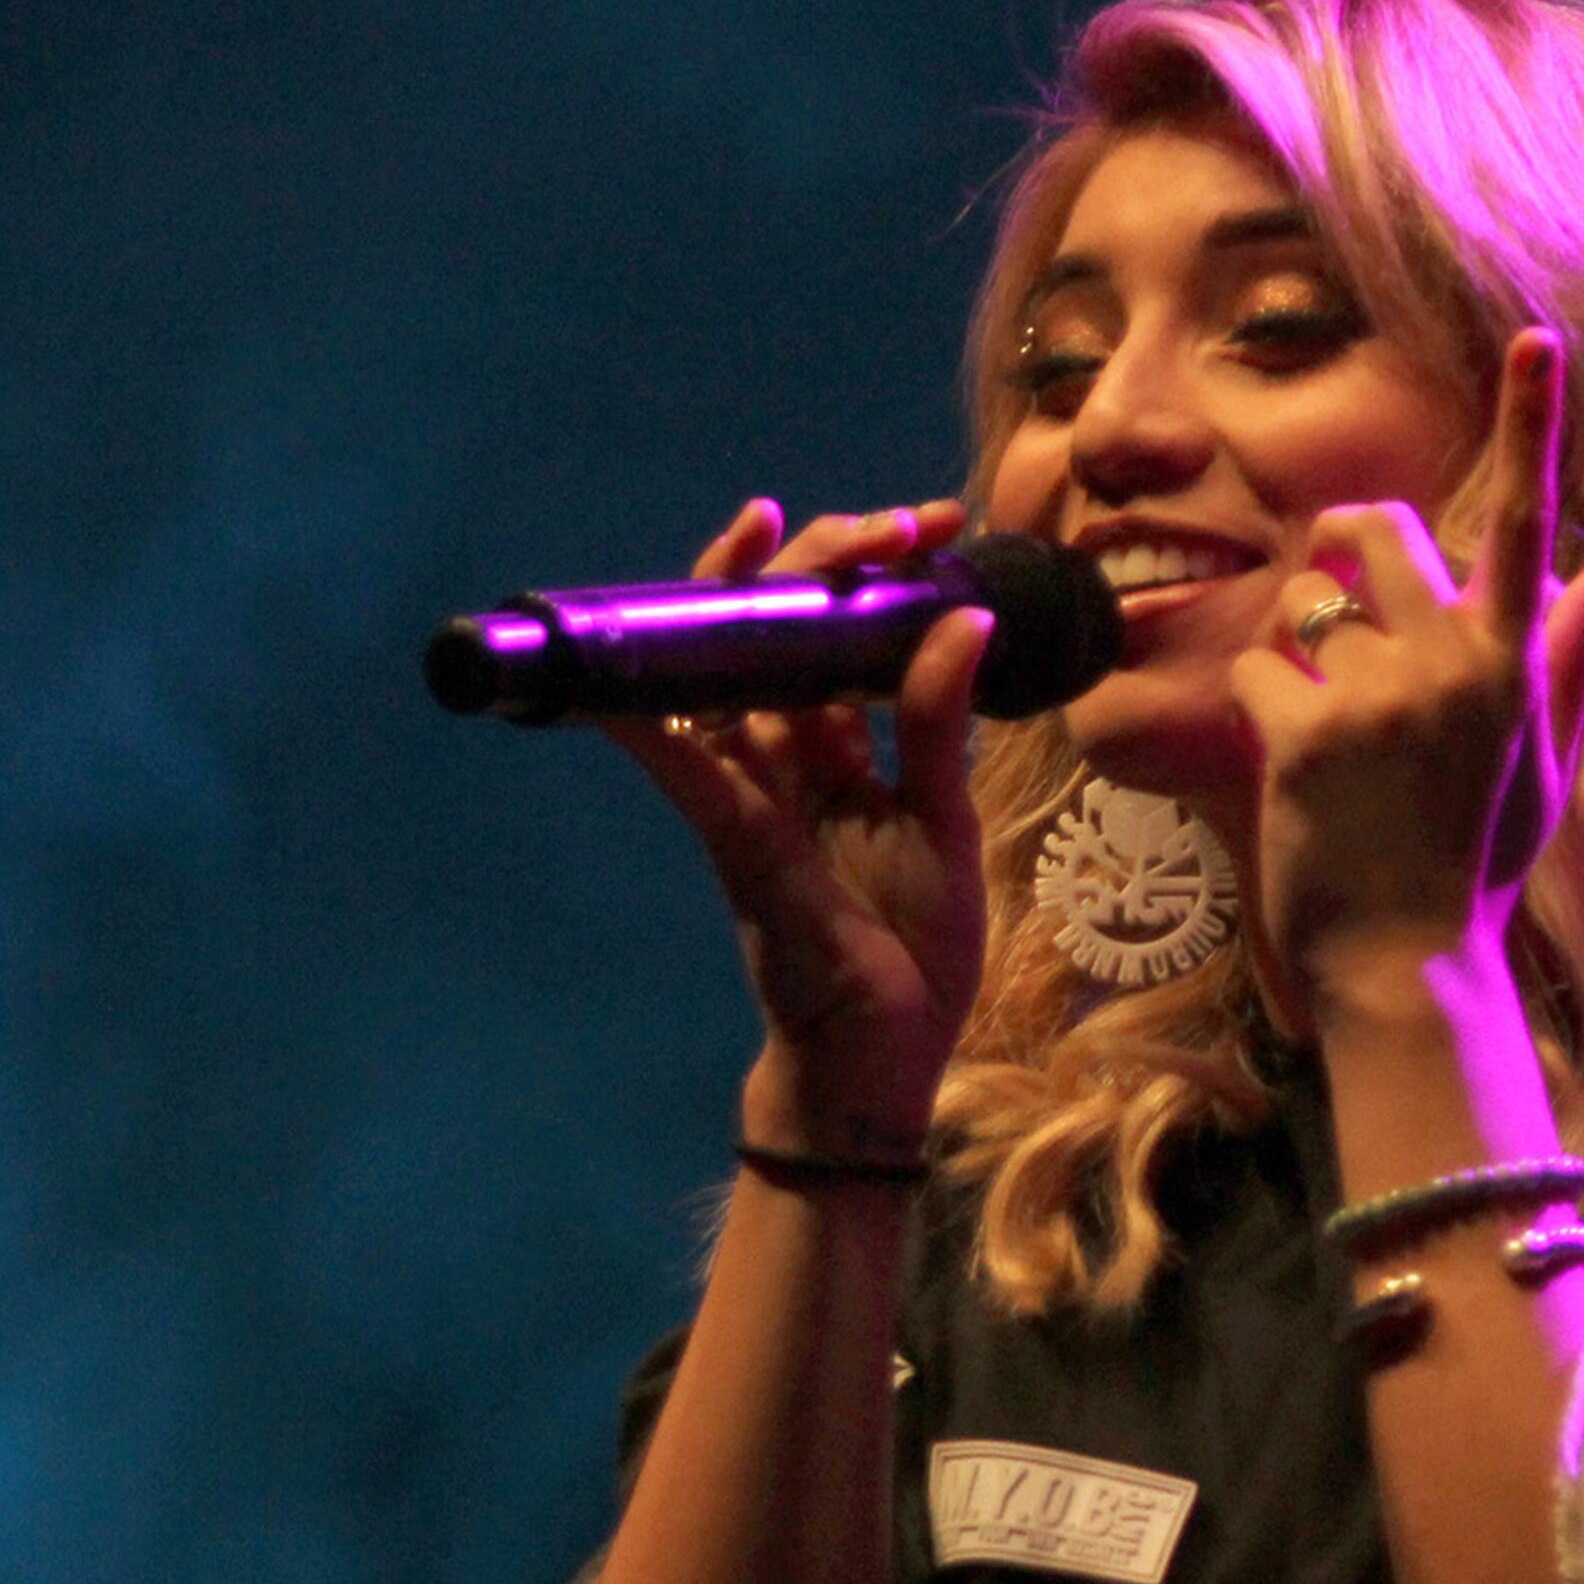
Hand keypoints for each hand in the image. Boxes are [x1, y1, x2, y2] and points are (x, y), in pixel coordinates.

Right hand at [607, 497, 989, 1157]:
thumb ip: (938, 726)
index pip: (835, 635)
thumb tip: (964, 618)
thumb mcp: (944, 824)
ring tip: (761, 528)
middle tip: (882, 523)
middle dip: (817, 561)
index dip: (867, 573)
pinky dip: (646, 724)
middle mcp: (789, 759)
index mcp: (845, 751)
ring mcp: (754, 794)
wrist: (878, 1061)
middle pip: (774, 634)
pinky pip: (682, 771)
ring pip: (721, 675)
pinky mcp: (737, 843)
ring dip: (733, 599)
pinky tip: (620, 679)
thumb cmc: (910, 951)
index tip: (928, 523)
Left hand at [1225, 329, 1583, 1022]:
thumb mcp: (1542, 760)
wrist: (1407, 966)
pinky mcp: (1305, 736)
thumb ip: (1572, 655)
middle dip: (1344, 554)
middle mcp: (1454, 663)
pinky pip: (1253, 671)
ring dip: (1299, 649)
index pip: (1528, 521)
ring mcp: (1378, 698)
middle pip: (1373, 527)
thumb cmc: (1473, 861)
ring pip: (1303, 601)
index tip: (1537, 338)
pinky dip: (1256, 713)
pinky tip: (1291, 772)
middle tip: (1346, 626)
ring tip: (1330, 733)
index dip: (1531, 423)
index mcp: (1518, 661)